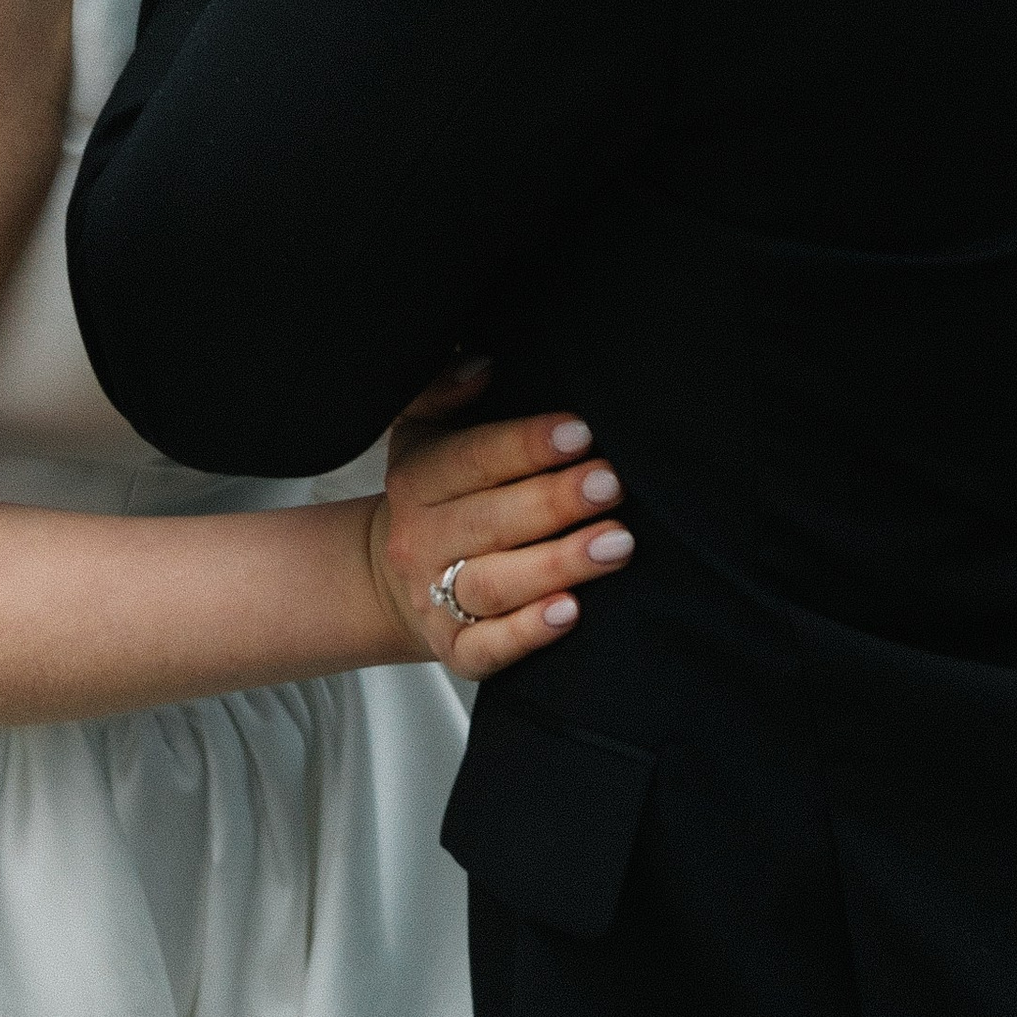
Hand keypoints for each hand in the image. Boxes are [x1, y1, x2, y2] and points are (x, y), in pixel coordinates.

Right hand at [368, 374, 634, 680]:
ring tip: (617, 544)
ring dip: (558, 564)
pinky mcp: (455, 652)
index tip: (581, 432)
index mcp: (416, 480)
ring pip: (494, 585)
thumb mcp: (425, 430)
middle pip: (489, 522)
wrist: (400, 576)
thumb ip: (444, 389)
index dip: (525, 445)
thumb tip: (482, 364)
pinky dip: (529, 633)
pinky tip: (571, 613)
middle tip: (611, 484)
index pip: (470, 460)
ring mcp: (434, 600)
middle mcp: (420, 541)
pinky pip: (488, 649)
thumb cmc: (438, 492)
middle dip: (554, 502)